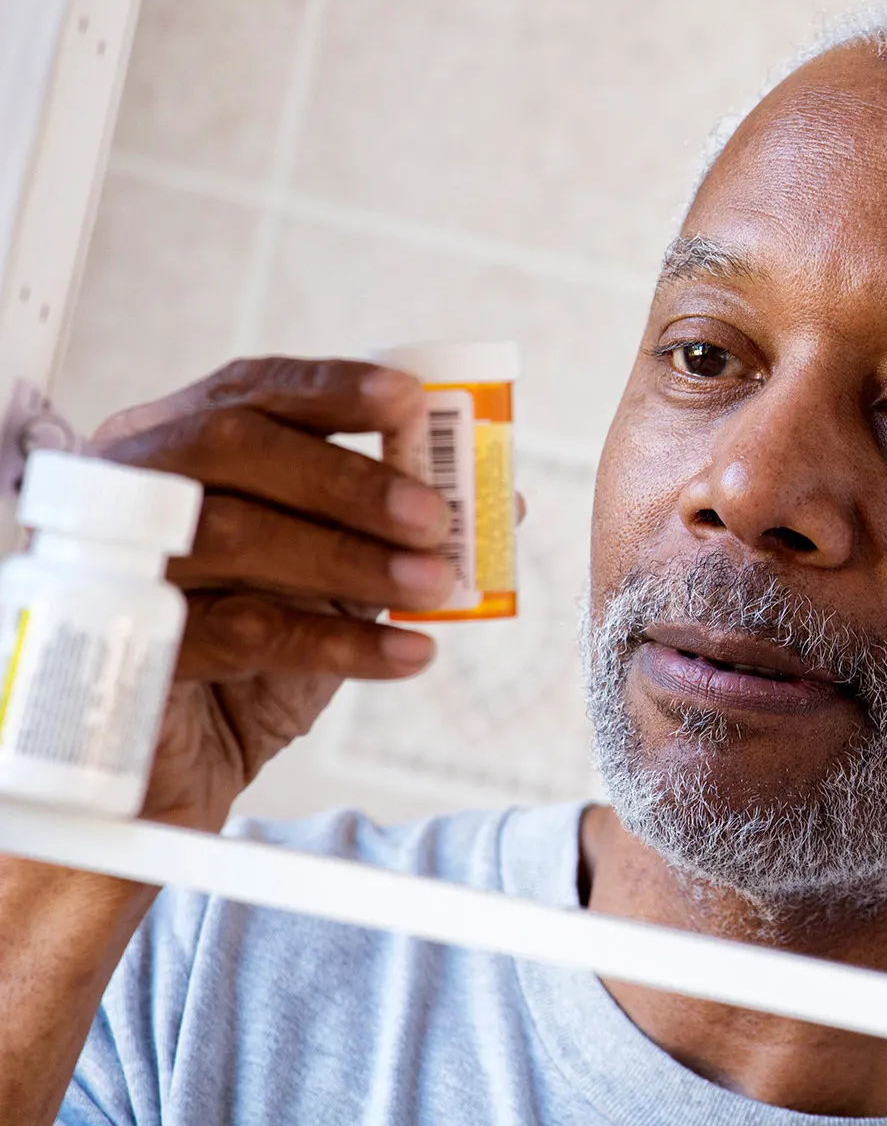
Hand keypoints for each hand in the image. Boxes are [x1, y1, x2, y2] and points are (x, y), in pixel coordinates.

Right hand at [88, 357, 456, 831]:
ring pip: (234, 533)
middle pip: (230, 445)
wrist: (188, 767)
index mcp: (173, 445)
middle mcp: (128, 489)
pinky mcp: (131, 646)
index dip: (328, 389)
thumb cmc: (257, 649)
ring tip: (437, 586)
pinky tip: (409, 653)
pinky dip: (342, 641)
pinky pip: (244, 632)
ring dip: (353, 558)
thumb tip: (502, 501)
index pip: (246, 391)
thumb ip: (395, 530)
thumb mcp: (334, 577)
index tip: (409, 399)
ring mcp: (115, 560)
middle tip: (436, 518)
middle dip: (347, 478)